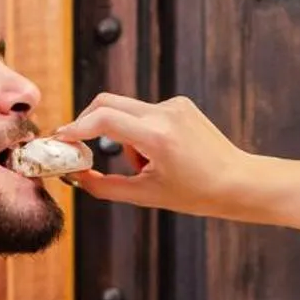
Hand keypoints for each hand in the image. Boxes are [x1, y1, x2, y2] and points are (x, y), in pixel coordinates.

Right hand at [55, 93, 257, 217]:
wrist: (238, 182)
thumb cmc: (197, 194)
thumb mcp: (145, 196)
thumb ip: (104, 186)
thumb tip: (75, 177)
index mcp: (157, 136)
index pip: (103, 119)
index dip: (76, 128)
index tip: (61, 139)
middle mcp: (165, 113)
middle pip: (107, 103)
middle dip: (88, 124)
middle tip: (79, 146)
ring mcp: (174, 105)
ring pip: (126, 111)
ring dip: (121, 136)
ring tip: (143, 165)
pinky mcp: (180, 104)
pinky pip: (145, 113)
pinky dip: (140, 132)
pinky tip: (160, 155)